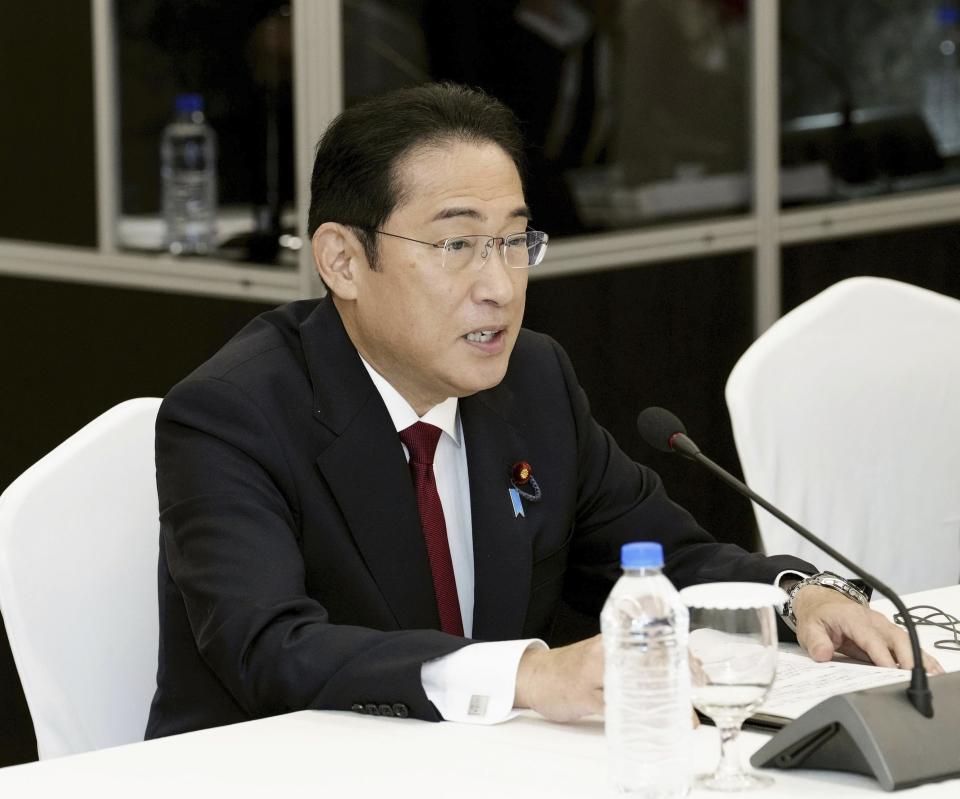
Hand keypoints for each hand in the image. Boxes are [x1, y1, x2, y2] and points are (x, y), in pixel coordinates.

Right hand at [513, 635, 702, 726]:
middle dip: (681, 674)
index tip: (700, 670)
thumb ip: (633, 657)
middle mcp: (606, 648)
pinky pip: (614, 705)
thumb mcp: (606, 653)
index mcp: (614, 636)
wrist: (537, 675)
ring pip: (636, 680)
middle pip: (650, 655)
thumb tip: (675, 670)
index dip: (682, 651)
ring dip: (666, 699)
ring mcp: (593, 670)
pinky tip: (652, 726)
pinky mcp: (584, 694)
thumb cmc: (576, 666)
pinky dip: (636, 717)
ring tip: (685, 714)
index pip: (653, 635)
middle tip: (699, 693)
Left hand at [792, 585, 943, 673]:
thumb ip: (815, 641)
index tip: (891, 671)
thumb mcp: (808, 628)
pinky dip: (919, 657)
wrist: (821, 602)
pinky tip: (931, 670)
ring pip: (906, 641)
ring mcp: (883, 626)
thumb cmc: (818, 615)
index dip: (882, 655)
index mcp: (853, 618)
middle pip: (896, 638)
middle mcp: (873, 621)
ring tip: (933, 677)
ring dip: (919, 658)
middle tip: (914, 679)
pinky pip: (906, 645)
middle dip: (908, 658)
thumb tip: (823, 655)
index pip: (871, 638)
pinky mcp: (887, 634)